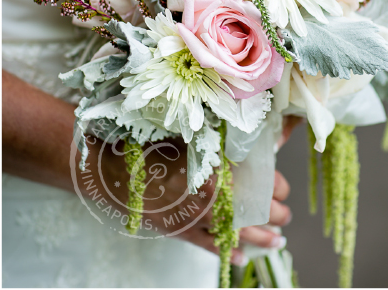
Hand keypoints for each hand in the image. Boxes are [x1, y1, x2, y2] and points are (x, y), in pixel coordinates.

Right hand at [98, 138, 290, 263]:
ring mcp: (192, 219)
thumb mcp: (188, 131)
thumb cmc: (146, 141)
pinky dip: (224, 251)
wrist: (105, 167)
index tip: (281, 187)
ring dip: (259, 238)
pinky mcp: (176, 230)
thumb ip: (222, 136)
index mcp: (216, 173)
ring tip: (276, 241)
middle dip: (272, 214)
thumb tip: (258, 133)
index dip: (275, 187)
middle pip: (251, 212)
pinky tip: (240, 256)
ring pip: (235, 233)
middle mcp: (209, 201)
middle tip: (283, 213)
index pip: (259, 185)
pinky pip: (206, 246)